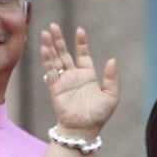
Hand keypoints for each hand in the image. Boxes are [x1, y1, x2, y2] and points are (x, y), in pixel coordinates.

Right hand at [40, 23, 117, 138]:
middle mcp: (74, 76)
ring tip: (44, 33)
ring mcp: (63, 81)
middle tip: (52, 26)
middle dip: (59, 40)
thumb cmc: (99, 115)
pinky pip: (50, 72)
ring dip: (49, 46)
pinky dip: (46, 60)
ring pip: (54, 60)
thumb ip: (111, 78)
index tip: (79, 30)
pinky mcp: (55, 88)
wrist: (84, 130)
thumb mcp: (111, 95)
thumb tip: (112, 59)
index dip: (81, 42)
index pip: (83, 54)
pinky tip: (44, 49)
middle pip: (64, 53)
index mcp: (88, 76)